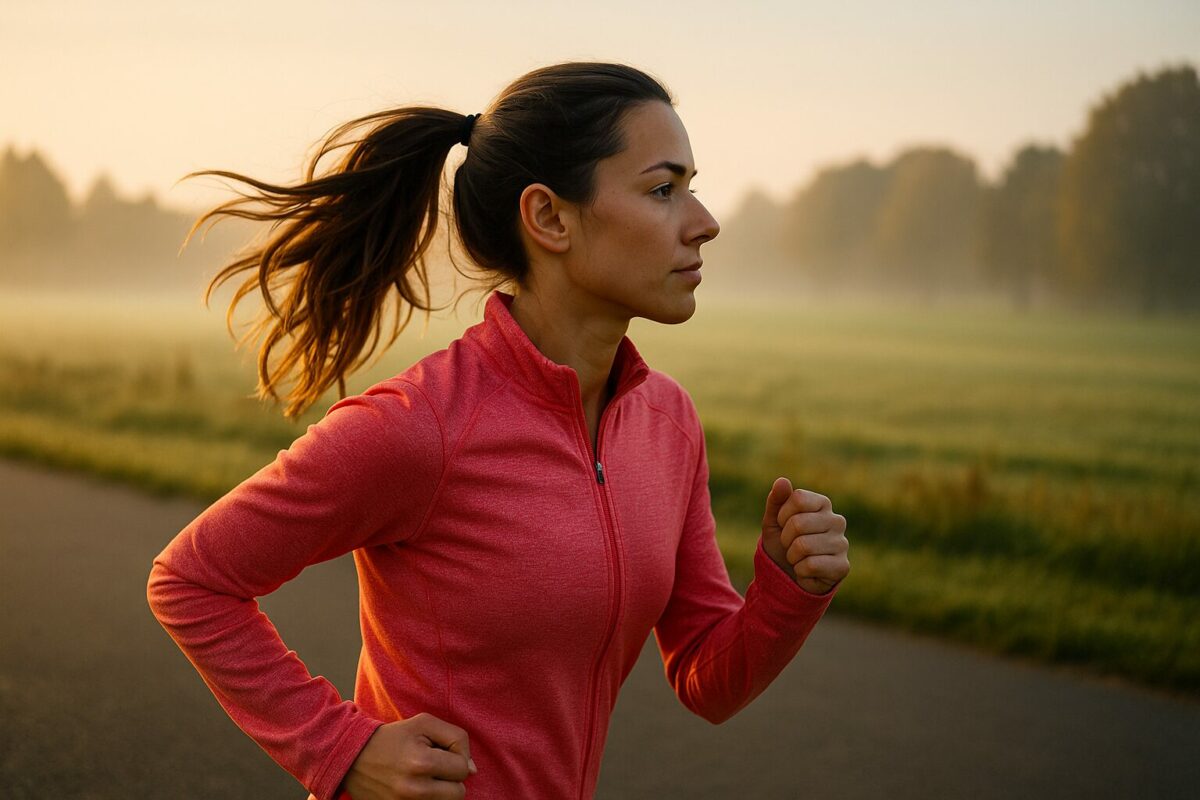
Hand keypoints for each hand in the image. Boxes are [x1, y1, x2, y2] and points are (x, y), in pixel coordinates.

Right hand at [338, 712, 476, 798]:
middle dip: (451, 779)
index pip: (462, 770)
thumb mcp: (424, 723)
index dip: (456, 758)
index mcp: (421, 763)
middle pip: (458, 794)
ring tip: (424, 778)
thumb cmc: (393, 737)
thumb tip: (472, 770)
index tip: (440, 752)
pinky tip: (416, 788)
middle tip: (434, 767)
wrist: (352, 756)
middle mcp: (413, 789)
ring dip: (441, 792)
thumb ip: (456, 738)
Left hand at [760, 477, 849, 594]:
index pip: (798, 498)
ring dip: (792, 556)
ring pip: (803, 545)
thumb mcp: (773, 521)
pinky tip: (807, 571)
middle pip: (798, 523)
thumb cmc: (783, 544)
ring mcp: (842, 543)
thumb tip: (782, 480)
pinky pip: (811, 565)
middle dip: (786, 538)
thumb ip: (777, 500)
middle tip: (790, 546)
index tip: (783, 525)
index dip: (782, 515)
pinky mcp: (843, 566)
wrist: (789, 576)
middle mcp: (837, 520)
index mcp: (822, 504)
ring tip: (799, 558)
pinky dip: (800, 570)